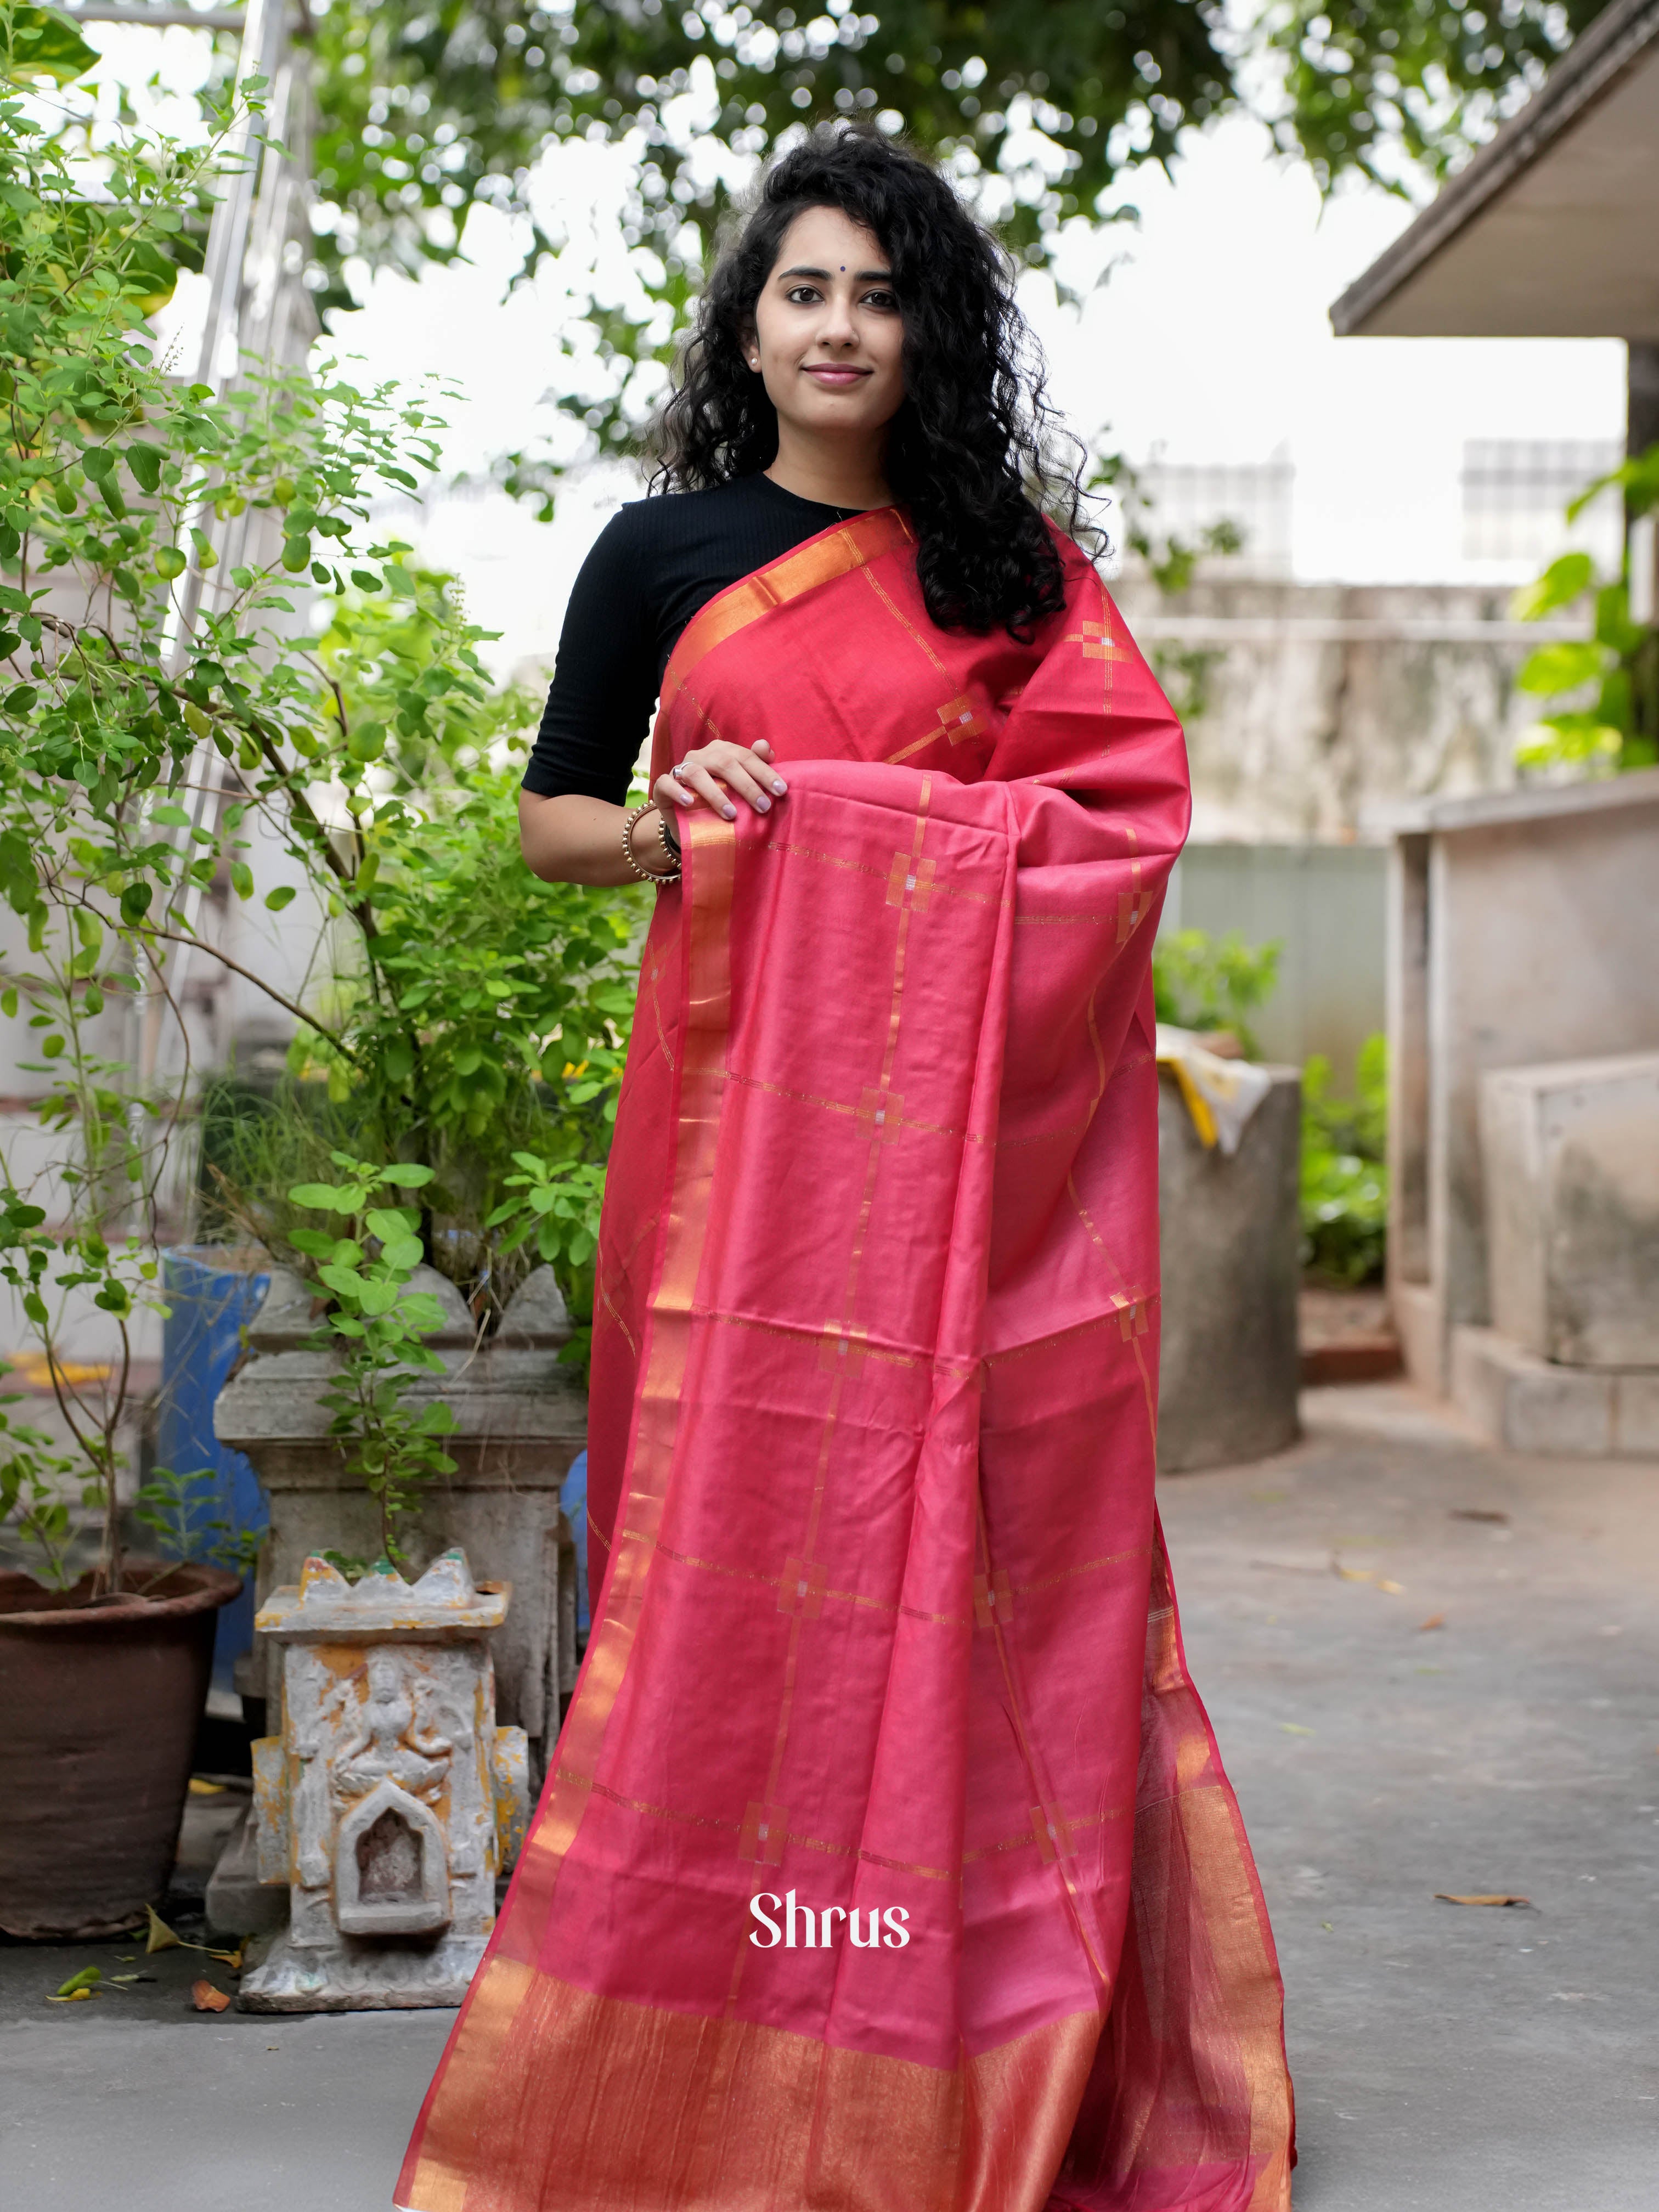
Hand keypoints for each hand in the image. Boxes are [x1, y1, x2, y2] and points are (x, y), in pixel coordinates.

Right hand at [657, 738, 787, 822]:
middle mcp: (701, 756)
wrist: (689, 822)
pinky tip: (689, 802)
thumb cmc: (721, 800)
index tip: (781, 791)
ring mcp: (681, 769)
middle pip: (725, 763)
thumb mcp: (740, 787)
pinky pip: (667, 783)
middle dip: (747, 785)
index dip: (764, 772)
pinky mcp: (663, 786)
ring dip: (716, 794)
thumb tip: (766, 747)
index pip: (745, 757)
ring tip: (732, 814)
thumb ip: (754, 765)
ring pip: (696, 773)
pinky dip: (678, 792)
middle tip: (763, 807)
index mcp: (722, 751)